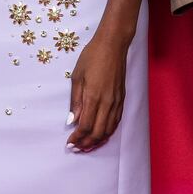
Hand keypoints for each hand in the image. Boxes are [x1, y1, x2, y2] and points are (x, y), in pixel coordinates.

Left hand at [67, 34, 128, 152]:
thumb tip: (72, 121)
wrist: (113, 45)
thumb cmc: (92, 57)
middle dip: (86, 144)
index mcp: (94, 97)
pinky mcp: (122, 99)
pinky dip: (108, 132)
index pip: (86, 126)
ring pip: (109, 130)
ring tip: (86, 145)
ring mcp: (117, 102)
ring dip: (97, 141)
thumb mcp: (77, 77)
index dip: (77, 138)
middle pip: (98, 133)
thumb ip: (76, 101)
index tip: (70, 143)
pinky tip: (100, 134)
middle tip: (76, 148)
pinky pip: (116, 122)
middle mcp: (108, 103)